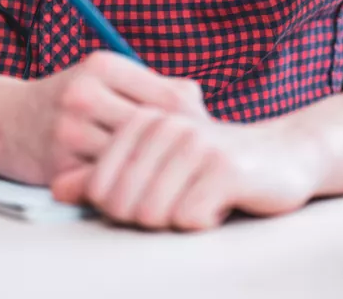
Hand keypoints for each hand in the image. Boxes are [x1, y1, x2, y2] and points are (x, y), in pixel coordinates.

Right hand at [0, 51, 206, 185]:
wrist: (4, 121)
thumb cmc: (69, 101)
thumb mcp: (104, 78)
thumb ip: (151, 86)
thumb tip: (200, 107)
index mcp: (103, 66)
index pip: (170, 98)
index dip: (195, 124)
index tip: (206, 140)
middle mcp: (85, 94)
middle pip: (155, 131)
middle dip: (180, 150)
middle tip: (198, 166)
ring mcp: (69, 131)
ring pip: (134, 159)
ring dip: (155, 171)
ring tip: (174, 178)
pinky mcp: (59, 165)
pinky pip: (108, 182)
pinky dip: (126, 186)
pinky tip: (139, 188)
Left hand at [49, 109, 325, 231]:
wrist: (285, 153)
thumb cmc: (213, 164)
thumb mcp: (156, 164)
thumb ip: (106, 175)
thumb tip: (57, 189)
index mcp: (143, 121)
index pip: (99, 188)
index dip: (121, 209)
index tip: (154, 198)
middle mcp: (166, 126)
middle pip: (123, 205)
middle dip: (149, 218)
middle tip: (180, 204)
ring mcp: (196, 144)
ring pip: (154, 215)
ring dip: (178, 221)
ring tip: (200, 199)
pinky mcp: (225, 168)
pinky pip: (189, 219)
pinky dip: (205, 222)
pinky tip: (223, 202)